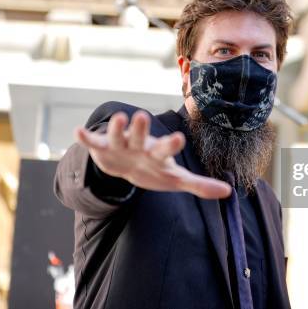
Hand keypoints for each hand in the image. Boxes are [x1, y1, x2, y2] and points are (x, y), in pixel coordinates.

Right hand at [75, 110, 231, 198]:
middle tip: (143, 116)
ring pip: (118, 136)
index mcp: (158, 153)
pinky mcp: (103, 149)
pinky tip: (78, 131)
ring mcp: (121, 146)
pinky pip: (94, 143)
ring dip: (117, 129)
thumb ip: (199, 185)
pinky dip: (87, 138)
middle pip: (141, 137)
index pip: (166, 149)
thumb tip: (229, 192)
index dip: (172, 145)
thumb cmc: (155, 170)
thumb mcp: (176, 179)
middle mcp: (140, 145)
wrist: (128, 165)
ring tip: (118, 118)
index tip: (179, 139)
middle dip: (141, 129)